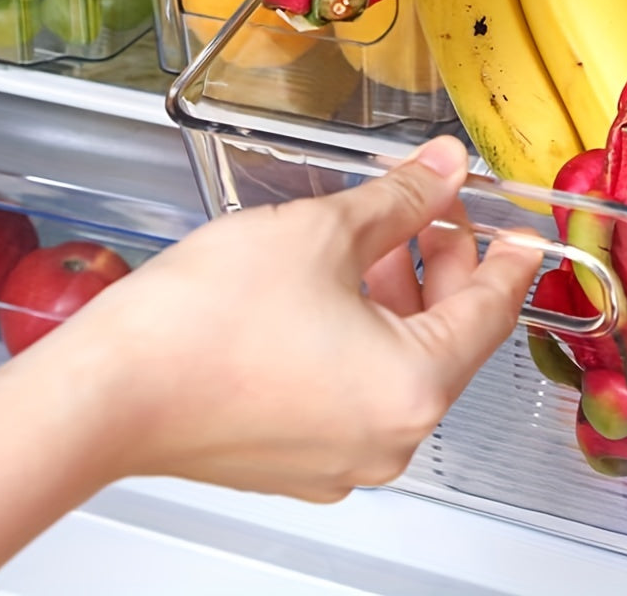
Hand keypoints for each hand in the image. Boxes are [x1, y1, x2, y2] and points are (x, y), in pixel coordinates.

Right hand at [78, 135, 540, 499]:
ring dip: (397, 295)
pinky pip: (356, 388)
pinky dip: (360, 335)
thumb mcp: (323, 230)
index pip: (492, 313)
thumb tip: (445, 168)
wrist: (104, 392)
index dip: (509, 261)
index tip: (522, 235)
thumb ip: (400, 197)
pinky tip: (333, 287)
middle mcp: (387, 438)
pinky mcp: (298, 459)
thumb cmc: (203, 324)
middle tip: (433, 211)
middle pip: (445, 336)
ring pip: (397, 361)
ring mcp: (341, 458)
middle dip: (443, 265)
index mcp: (413, 387)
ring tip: (375, 237)